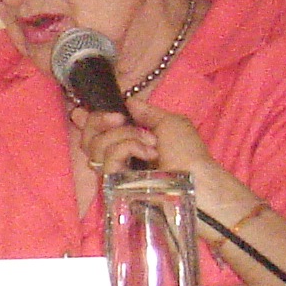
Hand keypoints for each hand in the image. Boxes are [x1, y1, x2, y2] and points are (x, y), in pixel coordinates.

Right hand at [72, 96, 249, 214]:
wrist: (197, 180)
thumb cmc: (188, 153)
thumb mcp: (171, 123)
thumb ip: (147, 112)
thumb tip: (128, 102)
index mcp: (130, 143)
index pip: (97, 132)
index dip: (89, 121)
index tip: (96, 111)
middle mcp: (118, 158)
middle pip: (87, 138)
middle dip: (98, 121)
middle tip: (120, 119)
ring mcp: (115, 172)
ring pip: (96, 145)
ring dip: (125, 136)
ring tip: (151, 143)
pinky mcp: (114, 184)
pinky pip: (108, 158)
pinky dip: (128, 148)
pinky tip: (149, 154)